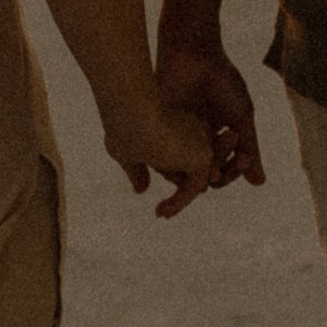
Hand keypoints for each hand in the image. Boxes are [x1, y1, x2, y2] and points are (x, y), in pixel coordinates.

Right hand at [105, 96, 225, 220]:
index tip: (154, 191)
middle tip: (161, 212)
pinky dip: (179, 201)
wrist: (132, 113)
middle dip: (178, 188)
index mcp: (176, 124)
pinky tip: (161, 212)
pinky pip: (194, 187)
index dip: (167, 174)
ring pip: (194, 178)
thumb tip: (141, 190)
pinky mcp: (203, 157)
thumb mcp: (126, 150)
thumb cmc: (123, 124)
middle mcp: (191, 131)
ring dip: (180, 199)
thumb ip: (137, 169)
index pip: (175, 156)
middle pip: (185, 168)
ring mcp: (199, 142)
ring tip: (161, 213)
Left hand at [156, 35, 264, 189]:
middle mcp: (195, 141)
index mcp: (215, 138)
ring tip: (211, 166)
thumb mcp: (241, 117)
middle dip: (224, 171)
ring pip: (187, 171)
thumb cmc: (221, 80)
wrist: (194, 53)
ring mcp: (177, 137)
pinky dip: (180, 166)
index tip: (245, 157)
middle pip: (207, 173)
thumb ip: (249, 148)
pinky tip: (192, 158)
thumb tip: (259, 183)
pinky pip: (165, 162)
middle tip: (233, 158)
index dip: (237, 167)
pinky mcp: (159, 132)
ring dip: (204, 171)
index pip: (226, 168)